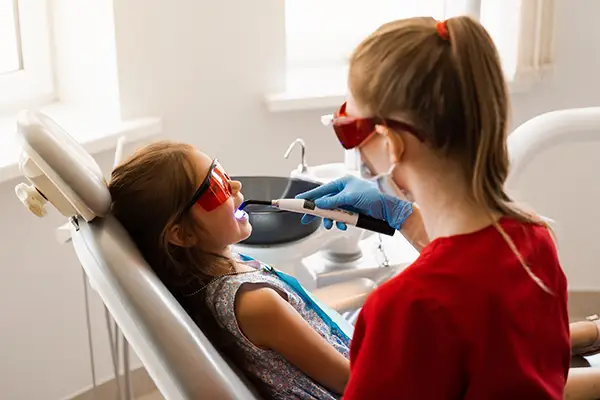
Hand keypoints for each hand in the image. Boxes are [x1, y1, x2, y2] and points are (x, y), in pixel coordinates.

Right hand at [295, 175, 412, 230]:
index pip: (321, 189)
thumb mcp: (351, 197)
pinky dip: (339, 222)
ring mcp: (348, 202)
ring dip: (330, 219)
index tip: (298, 201)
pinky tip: (342, 225)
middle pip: (324, 202)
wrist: (389, 208)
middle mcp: (343, 191)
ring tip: (331, 225)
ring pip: (332, 211)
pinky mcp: (352, 211)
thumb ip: (333, 201)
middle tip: (306, 219)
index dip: (309, 196)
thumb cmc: (374, 196)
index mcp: (342, 183)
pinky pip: (340, 217)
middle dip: (317, 211)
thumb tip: (319, 204)